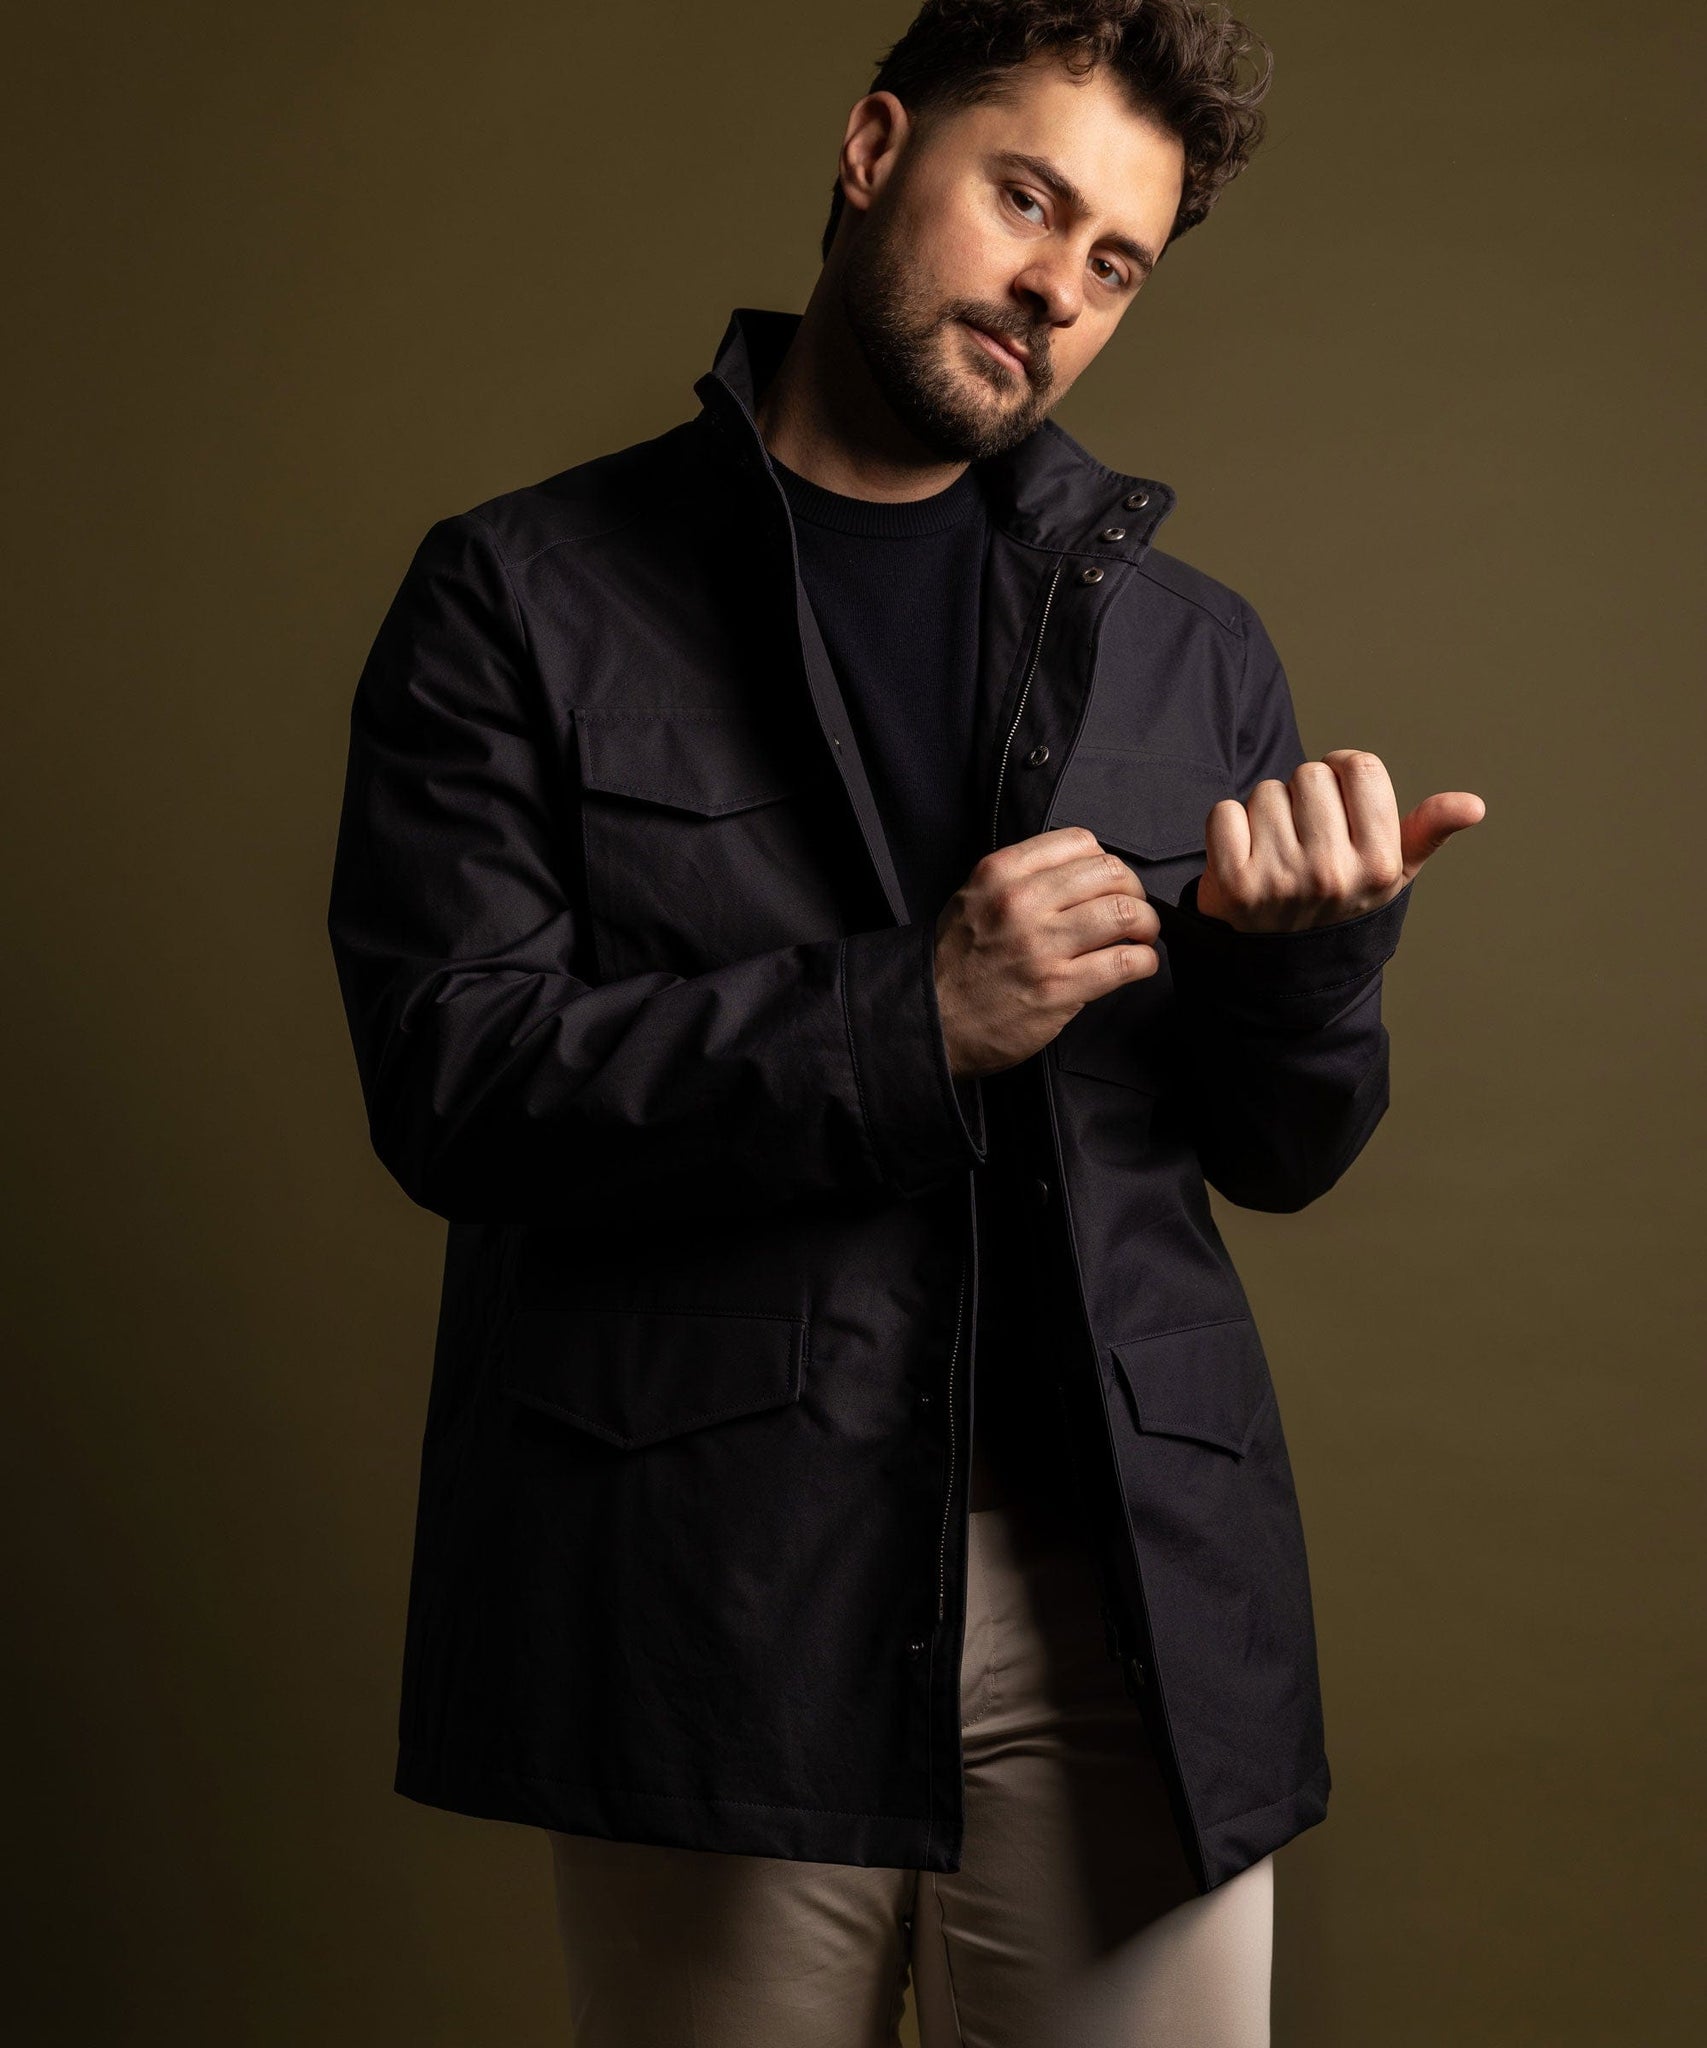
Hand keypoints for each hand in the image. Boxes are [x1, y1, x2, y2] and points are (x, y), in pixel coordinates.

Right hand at [934, 827, 1158, 1079]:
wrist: (930, 1021)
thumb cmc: (955, 964)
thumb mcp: (973, 898)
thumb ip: (1021, 878)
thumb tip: (1082, 875)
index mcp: (1001, 873)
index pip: (1080, 842)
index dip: (1104, 862)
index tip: (1107, 883)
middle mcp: (1021, 902)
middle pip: (1111, 873)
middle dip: (1133, 891)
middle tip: (1132, 910)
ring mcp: (1042, 946)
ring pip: (1126, 913)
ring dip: (1146, 924)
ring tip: (1140, 937)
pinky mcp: (1059, 988)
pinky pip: (1126, 962)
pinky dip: (1145, 961)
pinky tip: (1138, 965)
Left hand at [1194, 750, 1485, 931]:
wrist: (1278, 963)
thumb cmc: (1338, 904)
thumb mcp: (1391, 874)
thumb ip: (1427, 832)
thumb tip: (1474, 805)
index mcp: (1379, 864)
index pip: (1361, 767)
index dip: (1343, 771)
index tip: (1336, 797)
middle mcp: (1333, 873)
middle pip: (1310, 774)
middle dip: (1302, 797)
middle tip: (1301, 839)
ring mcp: (1282, 879)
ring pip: (1266, 792)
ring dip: (1264, 814)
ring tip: (1273, 853)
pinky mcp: (1234, 885)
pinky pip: (1224, 813)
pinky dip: (1227, 827)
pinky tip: (1241, 858)